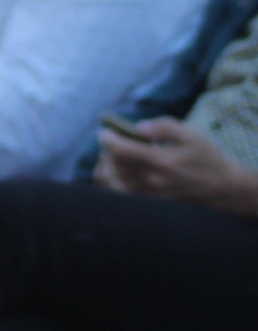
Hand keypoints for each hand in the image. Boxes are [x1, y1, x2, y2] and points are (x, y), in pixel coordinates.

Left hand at [95, 118, 257, 215]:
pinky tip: (118, 171)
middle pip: (113, 165)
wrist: (223, 189)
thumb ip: (162, 126)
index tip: (106, 131)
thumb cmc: (206, 158)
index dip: (107, 138)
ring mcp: (151, 195)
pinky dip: (113, 182)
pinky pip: (121, 195)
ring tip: (115, 155)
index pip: (121, 150)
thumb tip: (138, 127)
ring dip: (108, 166)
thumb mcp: (190, 135)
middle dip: (107, 150)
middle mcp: (153, 180)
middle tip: (112, 140)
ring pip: (114, 182)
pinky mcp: (151, 204)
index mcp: (161, 161)